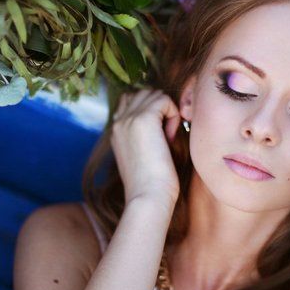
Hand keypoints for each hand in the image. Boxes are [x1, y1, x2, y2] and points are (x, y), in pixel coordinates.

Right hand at [110, 88, 181, 206]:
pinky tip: (171, 137)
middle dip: (160, 108)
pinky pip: (164, 100)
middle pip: (144, 93)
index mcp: (116, 130)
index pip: (130, 99)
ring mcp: (128, 119)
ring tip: (168, 137)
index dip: (151, 108)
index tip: (160, 133)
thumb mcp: (142, 155)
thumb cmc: (151, 184)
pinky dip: (174, 115)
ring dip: (167, 111)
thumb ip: (144, 135)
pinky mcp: (143, 119)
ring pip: (154, 94)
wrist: (148, 196)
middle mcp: (118, 121)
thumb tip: (164, 120)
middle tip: (167, 136)